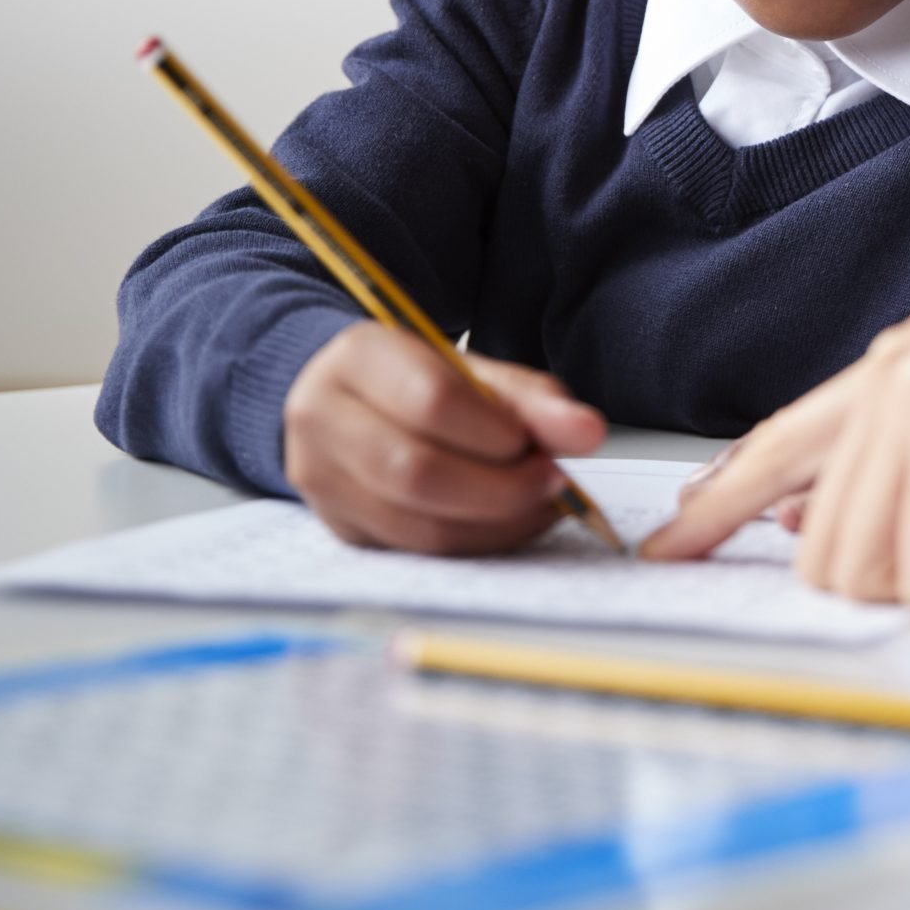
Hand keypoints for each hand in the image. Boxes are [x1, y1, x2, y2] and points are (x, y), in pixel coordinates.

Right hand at [282, 320, 606, 553]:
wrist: (348, 401)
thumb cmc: (418, 381)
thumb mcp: (475, 372)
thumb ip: (532, 401)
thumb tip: (587, 433)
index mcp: (358, 358)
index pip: (432, 401)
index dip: (497, 432)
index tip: (540, 445)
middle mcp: (322, 419)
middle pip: (418, 472)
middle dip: (502, 488)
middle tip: (552, 482)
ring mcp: (322, 482)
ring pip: (419, 525)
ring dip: (496, 524)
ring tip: (538, 503)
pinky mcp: (341, 529)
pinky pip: (418, 551)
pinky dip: (476, 543)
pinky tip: (507, 521)